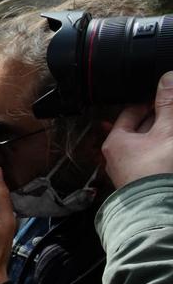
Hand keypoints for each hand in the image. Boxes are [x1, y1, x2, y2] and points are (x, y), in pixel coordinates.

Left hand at [102, 71, 172, 189]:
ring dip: (162, 134)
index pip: (132, 111)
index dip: (151, 102)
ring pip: (147, 143)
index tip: (166, 97)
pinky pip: (150, 157)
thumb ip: (168, 105)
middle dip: (159, 118)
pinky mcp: (139, 178)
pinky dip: (162, 149)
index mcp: (116, 140)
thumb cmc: (156, 170)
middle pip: (140, 127)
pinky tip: (168, 148)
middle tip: (171, 114)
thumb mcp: (166, 132)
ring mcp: (127, 168)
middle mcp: (116, 155)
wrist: (155, 207)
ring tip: (170, 132)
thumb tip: (167, 77)